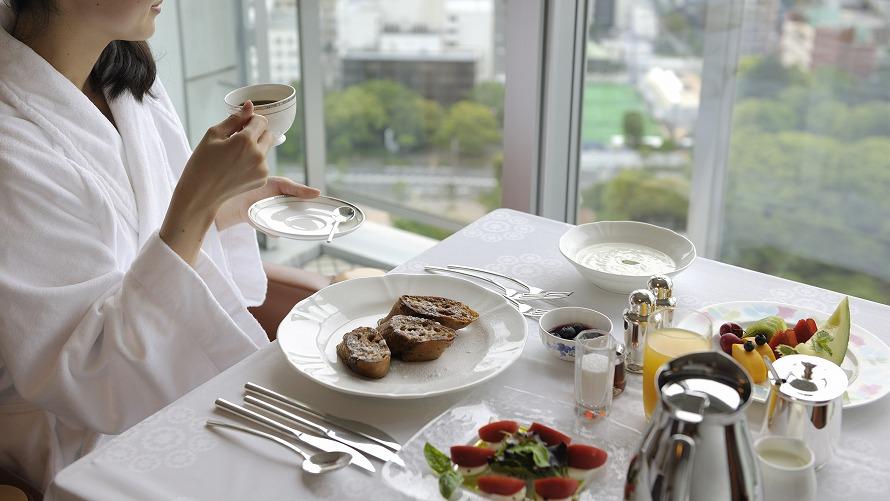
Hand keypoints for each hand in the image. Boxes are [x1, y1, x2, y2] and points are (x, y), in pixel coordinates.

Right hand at [160, 102, 274, 263]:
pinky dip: (254, 162)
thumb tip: (250, 105)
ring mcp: (262, 169)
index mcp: (246, 140)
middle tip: (236, 141)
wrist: (201, 194)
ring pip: (266, 149)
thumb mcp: (213, 134)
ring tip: (234, 157)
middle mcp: (258, 154)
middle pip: (267, 134)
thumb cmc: (202, 162)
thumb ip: (235, 118)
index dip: (250, 120)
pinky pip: (263, 163)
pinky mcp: (262, 179)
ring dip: (255, 148)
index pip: (261, 120)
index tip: (239, 126)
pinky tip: (237, 168)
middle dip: (256, 134)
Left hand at [215, 176, 319, 229]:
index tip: (335, 215)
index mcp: (296, 203)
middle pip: (306, 223)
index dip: (323, 212)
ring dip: (298, 228)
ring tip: (302, 224)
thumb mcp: (282, 184)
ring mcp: (281, 225)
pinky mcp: (269, 229)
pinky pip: (278, 233)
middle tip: (324, 224)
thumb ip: (298, 189)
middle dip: (314, 223)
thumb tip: (318, 193)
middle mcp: (291, 216)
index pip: (312, 209)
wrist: (239, 197)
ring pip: (293, 229)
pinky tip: (278, 224)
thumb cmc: (262, 187)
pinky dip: (278, 230)